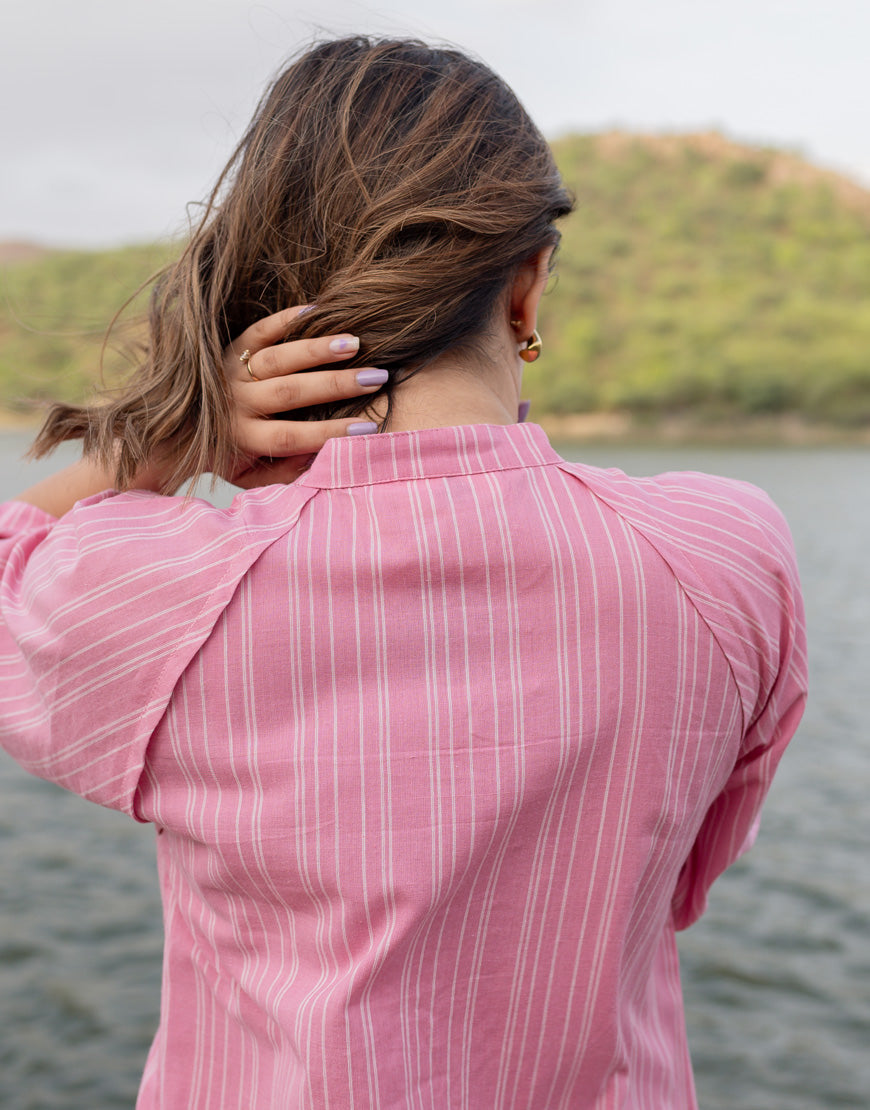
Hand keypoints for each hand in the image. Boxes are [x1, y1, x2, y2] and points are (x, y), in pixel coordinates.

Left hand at [222, 306, 385, 487]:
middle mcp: (236, 402)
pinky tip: (315, 311)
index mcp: (243, 438)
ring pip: (277, 358)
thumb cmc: (224, 459)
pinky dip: (284, 320)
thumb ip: (284, 472)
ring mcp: (230, 372)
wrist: (172, 433)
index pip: (291, 435)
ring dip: (317, 350)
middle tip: (376, 377)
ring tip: (355, 343)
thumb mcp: (249, 476)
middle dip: (336, 384)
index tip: (368, 428)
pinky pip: (258, 332)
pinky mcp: (228, 349)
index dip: (330, 433)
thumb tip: (322, 458)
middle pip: (290, 391)